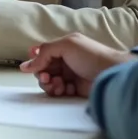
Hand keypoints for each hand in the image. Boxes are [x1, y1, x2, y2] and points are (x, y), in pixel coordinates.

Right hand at [19, 33, 136, 97]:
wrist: (112, 73)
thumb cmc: (91, 55)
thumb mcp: (66, 45)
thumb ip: (45, 52)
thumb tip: (25, 65)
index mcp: (63, 47)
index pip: (43, 54)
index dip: (35, 60)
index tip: (31, 66)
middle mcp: (65, 61)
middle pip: (43, 69)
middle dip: (41, 74)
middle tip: (46, 77)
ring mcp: (69, 76)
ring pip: (49, 82)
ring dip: (49, 84)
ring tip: (57, 84)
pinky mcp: (74, 90)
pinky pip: (58, 92)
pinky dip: (58, 91)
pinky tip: (66, 89)